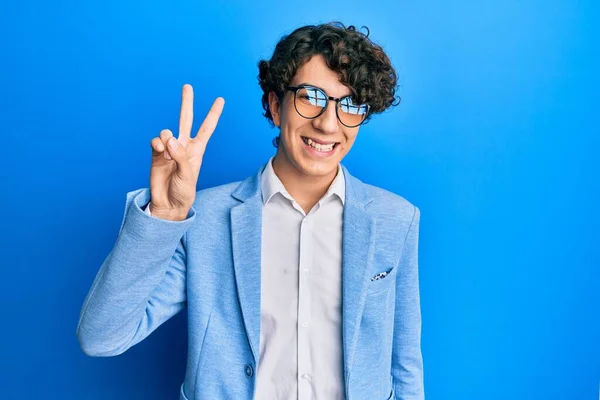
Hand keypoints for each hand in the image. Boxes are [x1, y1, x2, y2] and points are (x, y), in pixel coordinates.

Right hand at [148, 84, 224, 220]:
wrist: (168, 204)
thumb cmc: (184, 191)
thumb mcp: (188, 175)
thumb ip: (180, 156)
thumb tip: (170, 139)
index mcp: (197, 150)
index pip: (207, 128)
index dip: (213, 114)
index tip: (220, 99)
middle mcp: (183, 146)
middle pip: (185, 119)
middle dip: (186, 103)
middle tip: (187, 86)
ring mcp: (169, 149)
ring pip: (167, 131)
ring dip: (166, 139)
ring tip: (168, 154)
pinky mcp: (156, 154)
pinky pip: (155, 141)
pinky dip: (156, 144)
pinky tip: (159, 151)